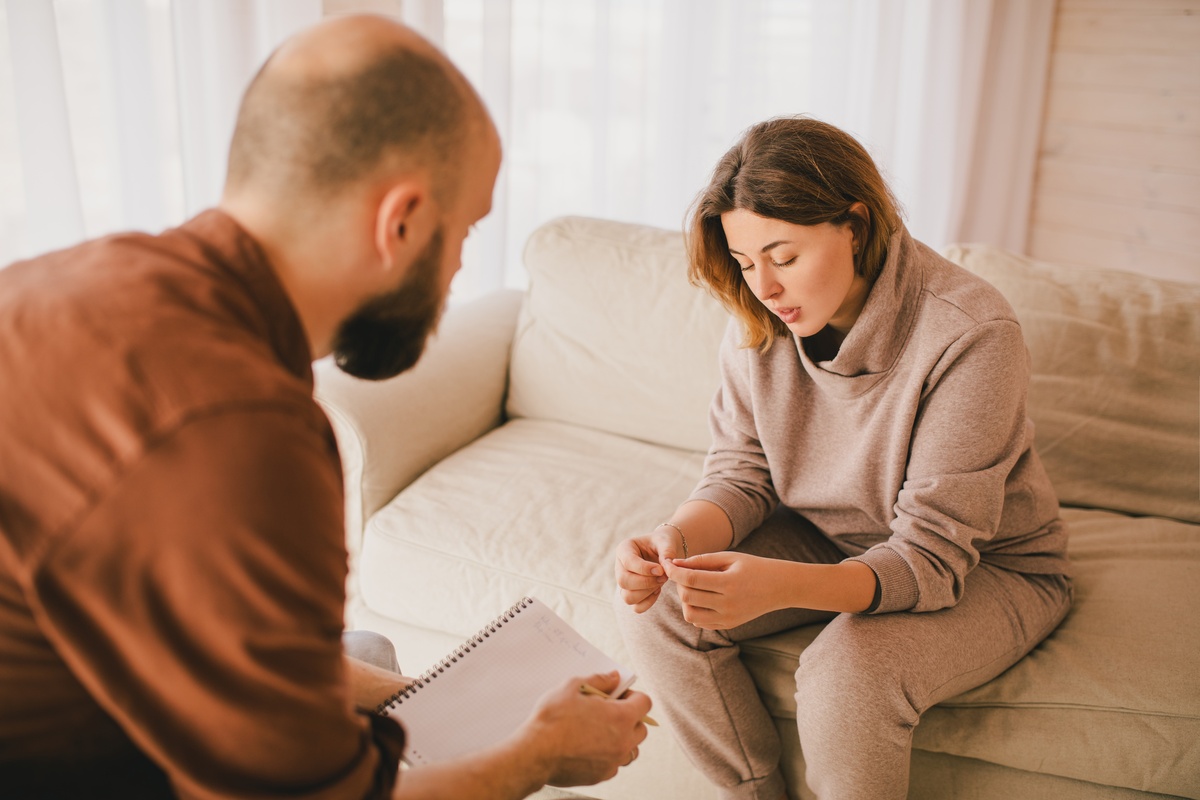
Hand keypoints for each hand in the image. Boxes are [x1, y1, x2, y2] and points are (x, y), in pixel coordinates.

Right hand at [523, 671, 651, 786]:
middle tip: (608, 712)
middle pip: (641, 729)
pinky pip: (614, 764)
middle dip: (630, 718)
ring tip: (600, 731)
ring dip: (622, 739)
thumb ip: (599, 680)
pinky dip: (608, 755)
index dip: (633, 696)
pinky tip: (589, 747)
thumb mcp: (573, 687)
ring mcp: (613, 761)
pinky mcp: (601, 776)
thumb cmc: (553, 718)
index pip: (645, 703)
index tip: (618, 696)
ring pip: (630, 749)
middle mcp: (623, 742)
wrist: (535, 753)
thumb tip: (614, 678)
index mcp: (621, 717)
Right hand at [614, 526, 684, 612]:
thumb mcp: (666, 541)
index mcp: (624, 548)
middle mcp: (619, 566)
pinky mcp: (631, 594)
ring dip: (647, 593)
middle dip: (646, 582)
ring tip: (661, 582)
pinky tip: (657, 590)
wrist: (663, 550)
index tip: (661, 570)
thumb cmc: (662, 543)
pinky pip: (636, 607)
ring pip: (628, 597)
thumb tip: (665, 568)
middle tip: (664, 577)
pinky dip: (649, 602)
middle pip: (624, 581)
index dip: (644, 569)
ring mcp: (624, 582)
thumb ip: (667, 552)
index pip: (628, 562)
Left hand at [664, 551, 785, 629]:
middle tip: (683, 573)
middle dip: (679, 584)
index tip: (668, 563)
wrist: (779, 587)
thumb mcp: (729, 558)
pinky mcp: (728, 625)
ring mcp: (728, 618)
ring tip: (692, 587)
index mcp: (729, 583)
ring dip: (685, 600)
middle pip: (687, 597)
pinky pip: (700, 622)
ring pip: (690, 614)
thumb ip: (701, 561)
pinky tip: (701, 598)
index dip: (675, 571)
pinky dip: (694, 610)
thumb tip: (675, 564)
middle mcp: (728, 604)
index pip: (691, 579)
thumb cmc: (753, 567)